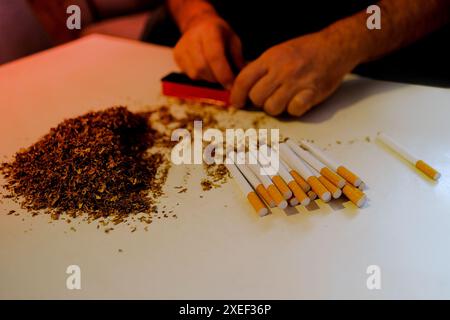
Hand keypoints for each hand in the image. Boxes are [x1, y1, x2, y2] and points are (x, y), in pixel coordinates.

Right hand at [173, 13, 243, 88]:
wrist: (198, 24)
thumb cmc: (220, 34)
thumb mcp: (234, 40)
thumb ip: (237, 59)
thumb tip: (241, 80)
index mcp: (209, 31)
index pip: (214, 56)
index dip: (223, 74)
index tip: (231, 85)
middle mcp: (192, 37)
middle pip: (202, 68)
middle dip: (216, 79)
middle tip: (225, 80)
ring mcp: (182, 47)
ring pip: (195, 74)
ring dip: (208, 79)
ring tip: (216, 74)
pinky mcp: (176, 56)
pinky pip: (189, 75)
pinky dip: (200, 77)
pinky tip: (206, 71)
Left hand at [230, 30, 360, 115]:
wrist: (335, 46)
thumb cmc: (305, 51)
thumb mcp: (278, 52)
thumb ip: (260, 68)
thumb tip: (240, 86)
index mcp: (270, 58)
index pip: (244, 80)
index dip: (237, 95)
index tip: (237, 103)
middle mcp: (281, 70)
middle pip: (256, 98)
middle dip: (259, 102)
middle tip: (268, 98)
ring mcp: (297, 81)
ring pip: (272, 107)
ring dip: (276, 108)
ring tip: (284, 99)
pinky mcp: (312, 92)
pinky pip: (294, 110)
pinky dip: (294, 109)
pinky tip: (298, 101)